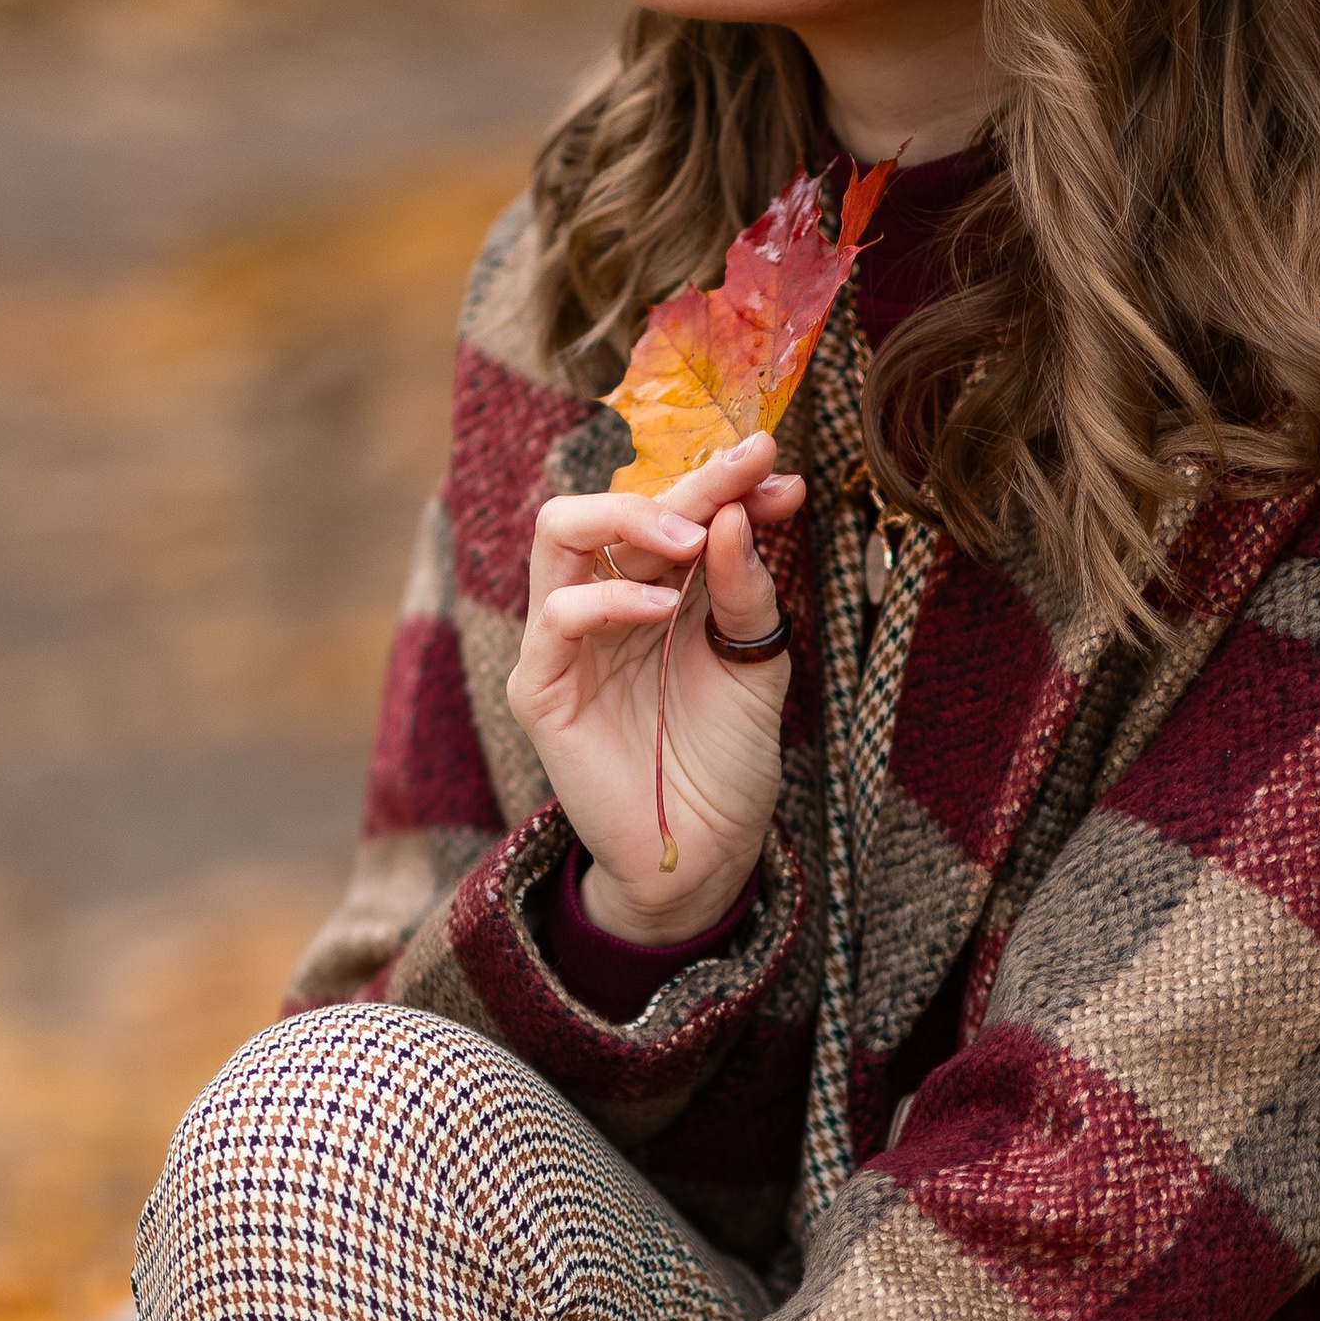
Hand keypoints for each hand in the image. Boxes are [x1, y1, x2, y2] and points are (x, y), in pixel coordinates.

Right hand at [505, 434, 801, 941]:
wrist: (709, 852)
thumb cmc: (728, 760)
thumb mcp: (757, 663)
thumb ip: (744, 592)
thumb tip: (738, 513)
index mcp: (657, 590)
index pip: (676, 513)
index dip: (725, 484)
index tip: (778, 469)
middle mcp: (606, 603)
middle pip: (620, 509)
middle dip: (688, 481)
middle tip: (745, 468)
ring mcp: (567, 643)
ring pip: (560, 533)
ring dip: (630, 517)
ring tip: (693, 535)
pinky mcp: (542, 690)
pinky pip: (557, 618)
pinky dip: (607, 598)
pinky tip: (660, 605)